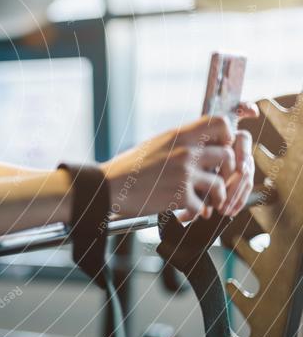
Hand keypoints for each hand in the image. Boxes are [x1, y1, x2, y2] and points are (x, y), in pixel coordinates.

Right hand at [101, 102, 256, 219]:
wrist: (108, 186)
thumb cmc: (128, 167)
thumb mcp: (155, 144)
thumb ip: (179, 143)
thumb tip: (199, 145)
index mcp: (179, 135)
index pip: (219, 122)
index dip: (227, 136)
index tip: (222, 146)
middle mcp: (185, 151)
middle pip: (227, 155)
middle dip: (227, 171)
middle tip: (219, 180)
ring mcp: (184, 174)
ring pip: (219, 184)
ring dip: (216, 196)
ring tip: (210, 202)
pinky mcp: (179, 196)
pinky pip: (201, 207)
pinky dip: (196, 213)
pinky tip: (186, 213)